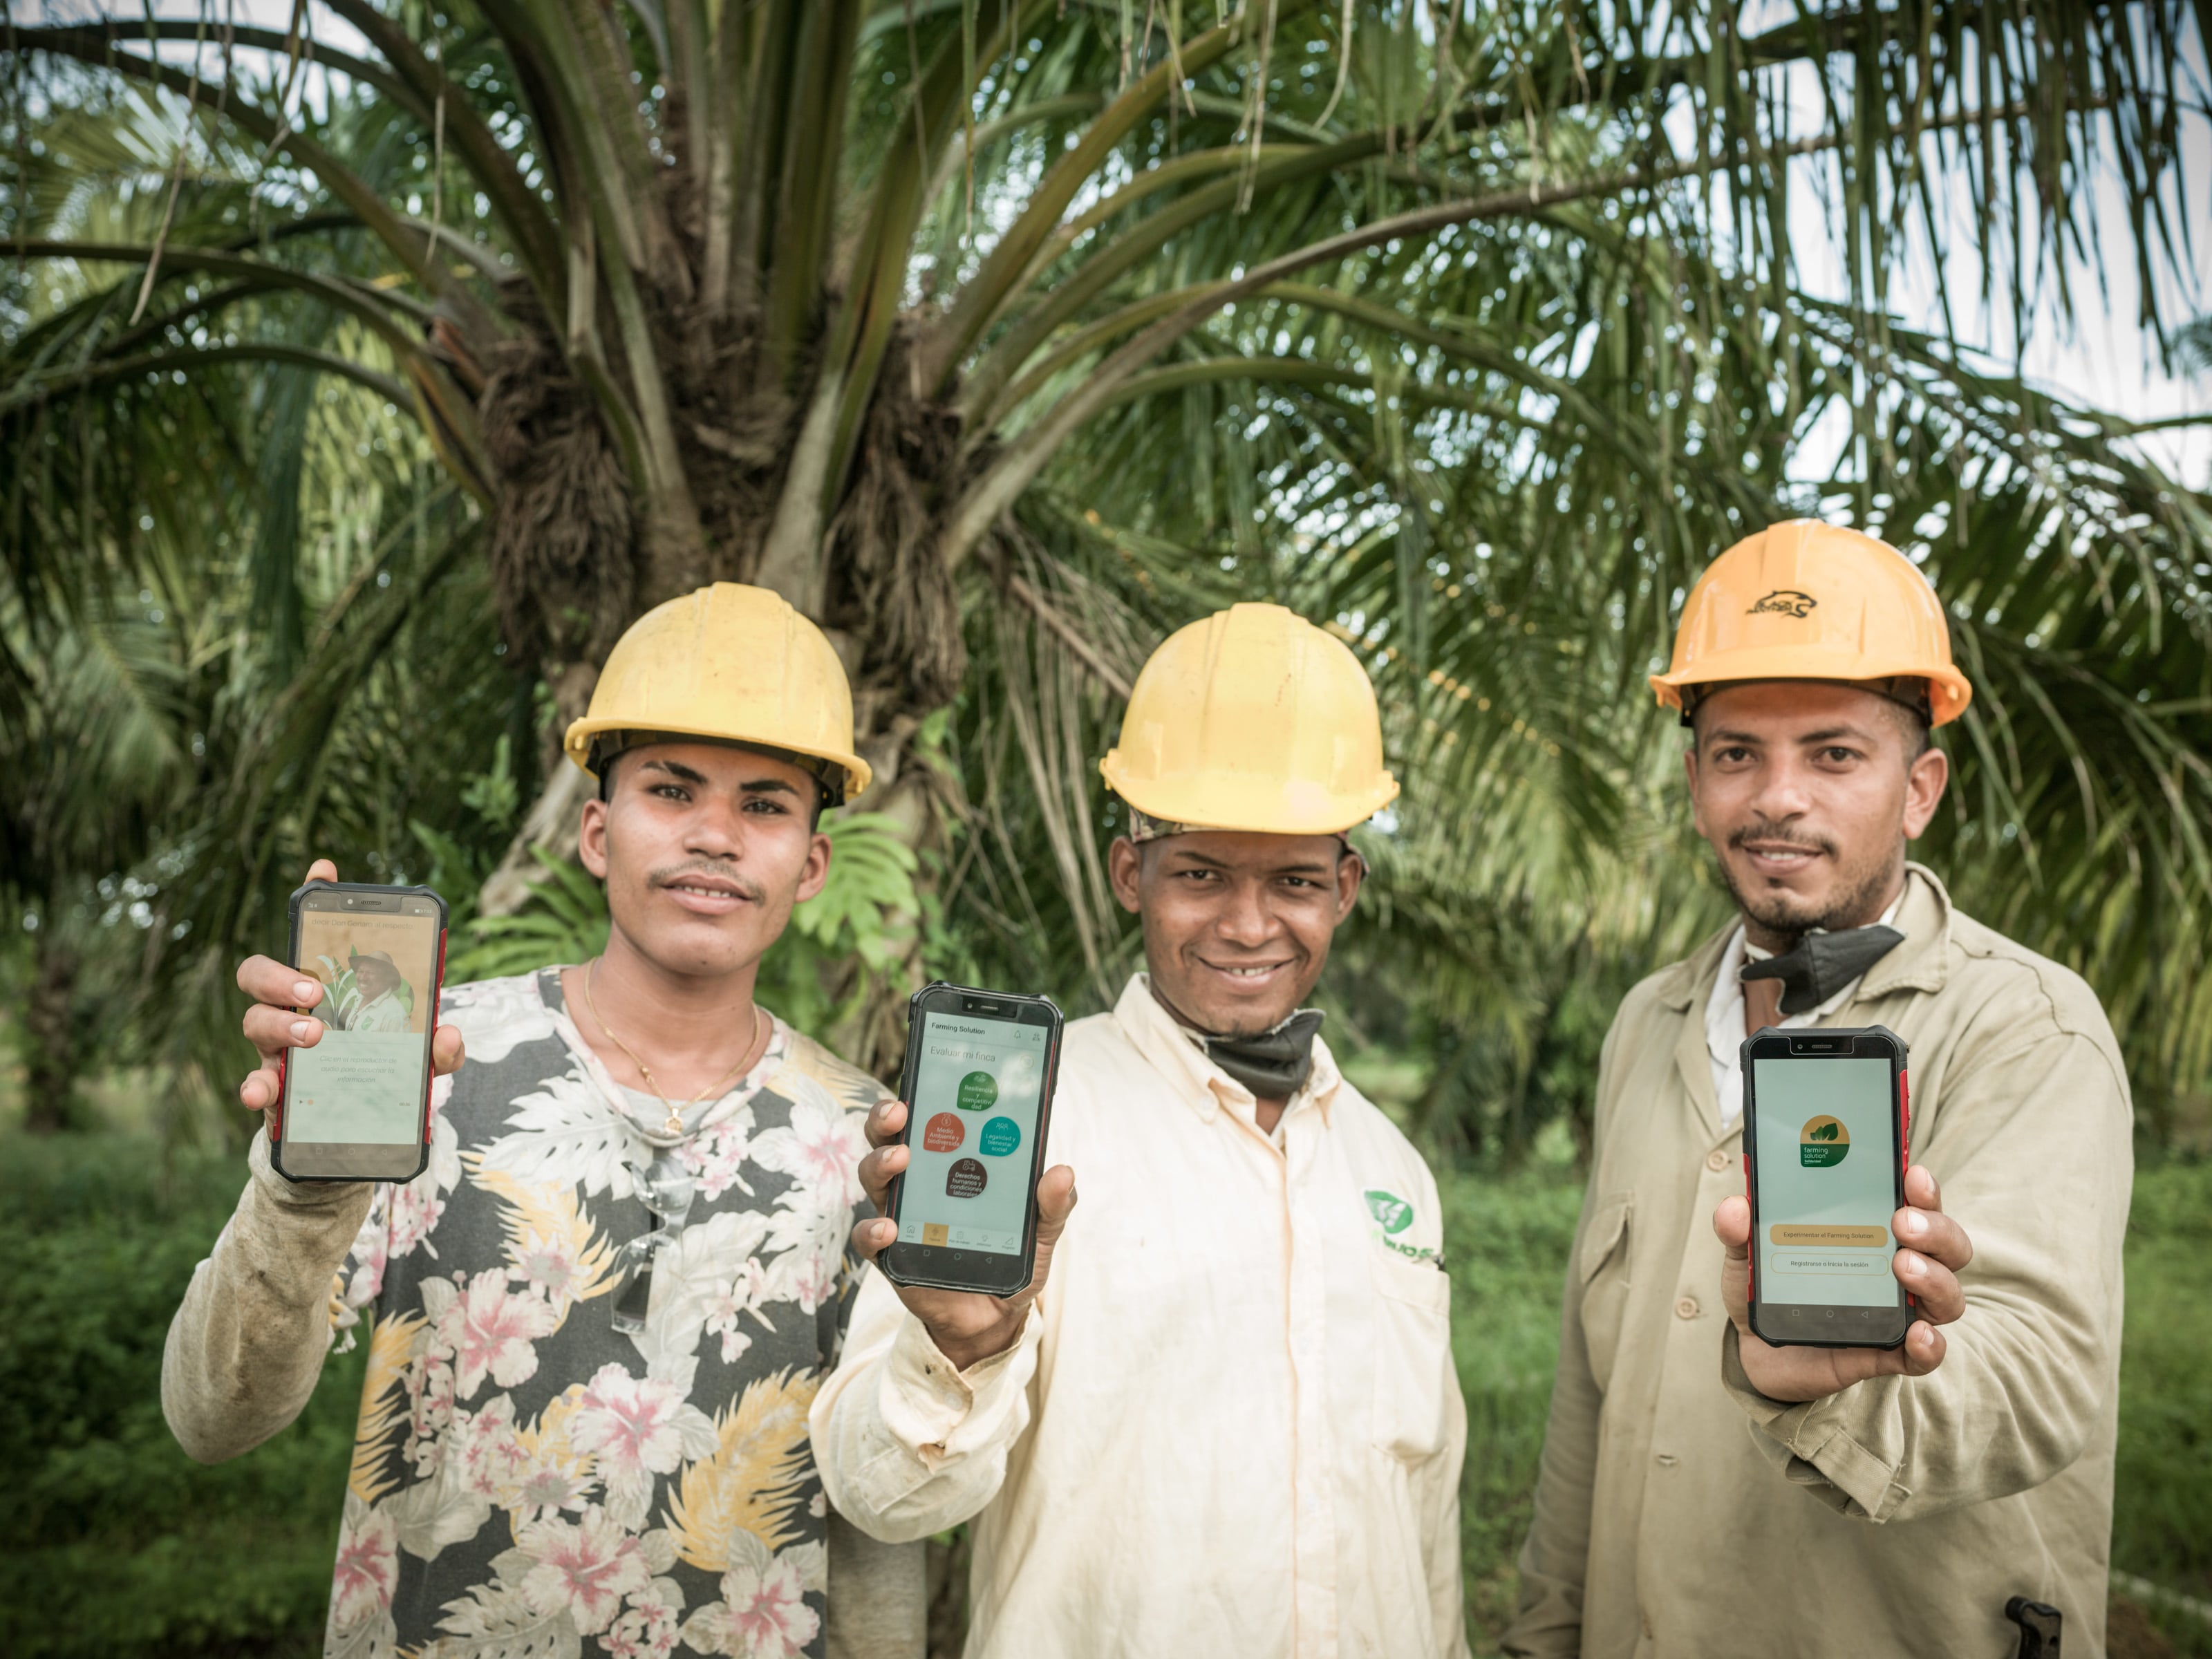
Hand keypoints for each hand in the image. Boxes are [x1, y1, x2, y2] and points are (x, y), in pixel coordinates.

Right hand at [235, 859, 465, 1116]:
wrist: (358, 1133)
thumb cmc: (382, 1076)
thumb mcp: (419, 1061)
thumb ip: (438, 1048)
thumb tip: (447, 1034)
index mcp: (327, 989)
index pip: (311, 936)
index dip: (312, 898)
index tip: (324, 869)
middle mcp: (292, 1010)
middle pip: (260, 974)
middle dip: (280, 975)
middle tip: (314, 990)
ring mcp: (276, 1048)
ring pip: (254, 1021)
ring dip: (279, 1024)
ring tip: (313, 1034)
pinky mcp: (272, 1089)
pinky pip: (253, 1082)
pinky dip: (253, 1086)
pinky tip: (259, 1092)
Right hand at [849, 1097, 1076, 1370]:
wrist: (996, 1317)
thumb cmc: (1013, 1259)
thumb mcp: (1043, 1231)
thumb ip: (1054, 1204)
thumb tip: (1062, 1173)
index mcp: (952, 1163)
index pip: (931, 1118)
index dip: (925, 1092)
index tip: (931, 1075)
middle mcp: (919, 1181)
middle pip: (889, 1137)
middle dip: (886, 1117)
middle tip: (901, 1111)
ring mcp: (901, 1215)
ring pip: (873, 1176)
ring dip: (881, 1162)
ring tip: (900, 1159)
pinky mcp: (891, 1254)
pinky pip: (869, 1237)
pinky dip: (873, 1229)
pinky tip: (889, 1227)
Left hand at [1715, 1164, 1971, 1401]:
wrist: (1754, 1349)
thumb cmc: (1766, 1288)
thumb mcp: (1746, 1255)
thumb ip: (1738, 1230)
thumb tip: (1735, 1207)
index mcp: (1872, 1231)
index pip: (1916, 1203)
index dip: (1923, 1188)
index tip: (1913, 1173)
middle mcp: (1898, 1267)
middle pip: (1946, 1244)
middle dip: (1935, 1228)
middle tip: (1902, 1223)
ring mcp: (1898, 1311)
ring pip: (1946, 1294)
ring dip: (1935, 1278)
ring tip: (1902, 1266)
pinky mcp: (1888, 1353)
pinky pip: (1925, 1354)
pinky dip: (1930, 1345)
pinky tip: (1918, 1333)